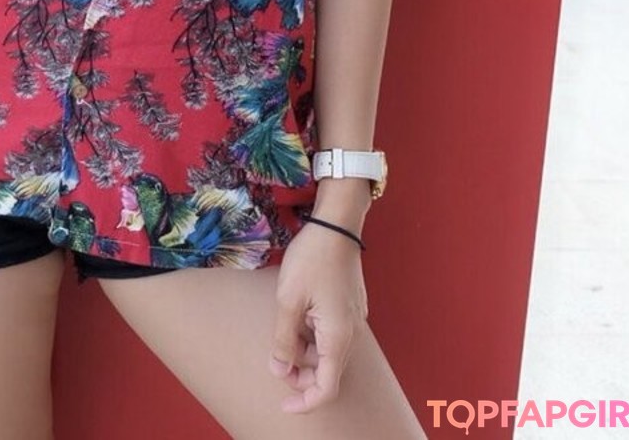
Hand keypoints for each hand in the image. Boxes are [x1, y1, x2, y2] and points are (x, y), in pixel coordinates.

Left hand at [267, 221, 367, 413]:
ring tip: (283, 327)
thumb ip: (284, 340)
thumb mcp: (289, 300)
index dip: (305, 402)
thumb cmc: (312, 259)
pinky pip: (331, 332)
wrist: (336, 224)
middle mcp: (350, 333)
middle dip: (300, 374)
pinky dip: (313, 334)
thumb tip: (279, 370)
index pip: (326, 389)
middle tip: (275, 361)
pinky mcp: (350, 306)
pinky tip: (297, 314)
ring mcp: (353, 319)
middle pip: (327, 371)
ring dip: (305, 351)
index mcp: (337, 338)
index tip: (283, 405)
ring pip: (327, 351)